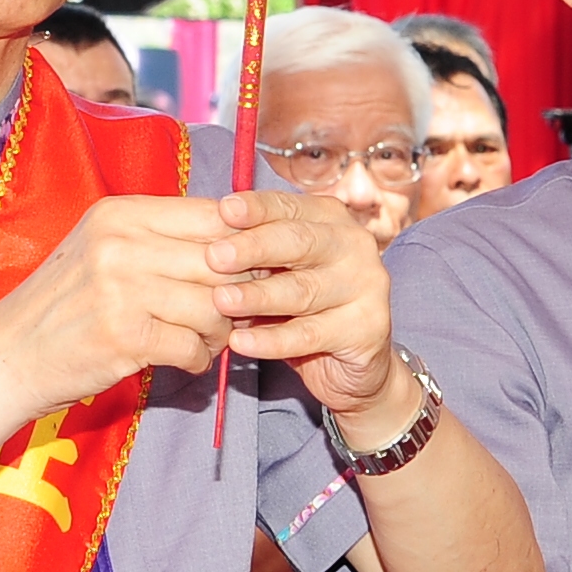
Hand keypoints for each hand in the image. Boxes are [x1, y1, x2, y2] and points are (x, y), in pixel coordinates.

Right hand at [0, 195, 239, 412]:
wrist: (8, 356)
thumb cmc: (63, 305)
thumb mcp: (103, 250)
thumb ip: (160, 240)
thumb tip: (239, 243)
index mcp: (121, 213)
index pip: (213, 214)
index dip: (244, 245)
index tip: (247, 270)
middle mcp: (121, 243)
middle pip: (222, 261)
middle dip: (239, 293)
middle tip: (234, 313)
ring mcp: (122, 289)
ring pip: (215, 305)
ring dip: (220, 331)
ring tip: (205, 339)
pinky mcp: (124, 336)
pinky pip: (193, 347)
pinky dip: (197, 359)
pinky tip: (184, 360)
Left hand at [205, 189, 399, 418]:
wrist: (352, 365)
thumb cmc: (305, 309)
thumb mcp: (281, 273)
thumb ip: (255, 255)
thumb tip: (206, 240)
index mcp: (332, 220)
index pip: (291, 207)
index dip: (257, 208)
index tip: (223, 210)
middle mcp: (354, 246)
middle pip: (299, 242)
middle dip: (254, 248)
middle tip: (214, 257)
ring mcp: (366, 286)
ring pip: (302, 290)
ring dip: (257, 296)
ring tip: (221, 302)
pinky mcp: (366, 328)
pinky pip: (309, 334)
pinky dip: (271, 340)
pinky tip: (241, 342)